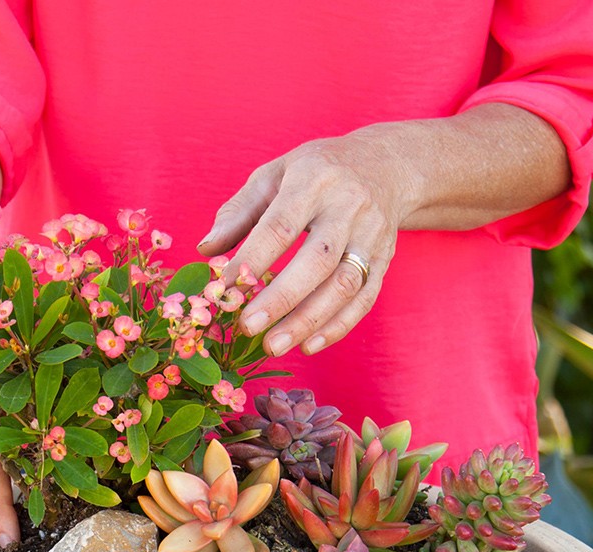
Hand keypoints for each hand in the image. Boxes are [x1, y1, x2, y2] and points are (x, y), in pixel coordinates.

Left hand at [198, 132, 416, 356]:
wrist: (385, 165)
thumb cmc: (315, 173)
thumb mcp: (274, 175)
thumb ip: (238, 212)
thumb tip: (207, 250)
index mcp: (314, 180)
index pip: (281, 225)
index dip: (252, 259)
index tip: (225, 289)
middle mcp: (349, 206)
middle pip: (318, 260)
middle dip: (281, 298)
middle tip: (248, 327)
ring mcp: (372, 235)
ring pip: (345, 284)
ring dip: (308, 321)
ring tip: (273, 345)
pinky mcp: (385, 259)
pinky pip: (365, 298)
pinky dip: (337, 326)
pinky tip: (308, 345)